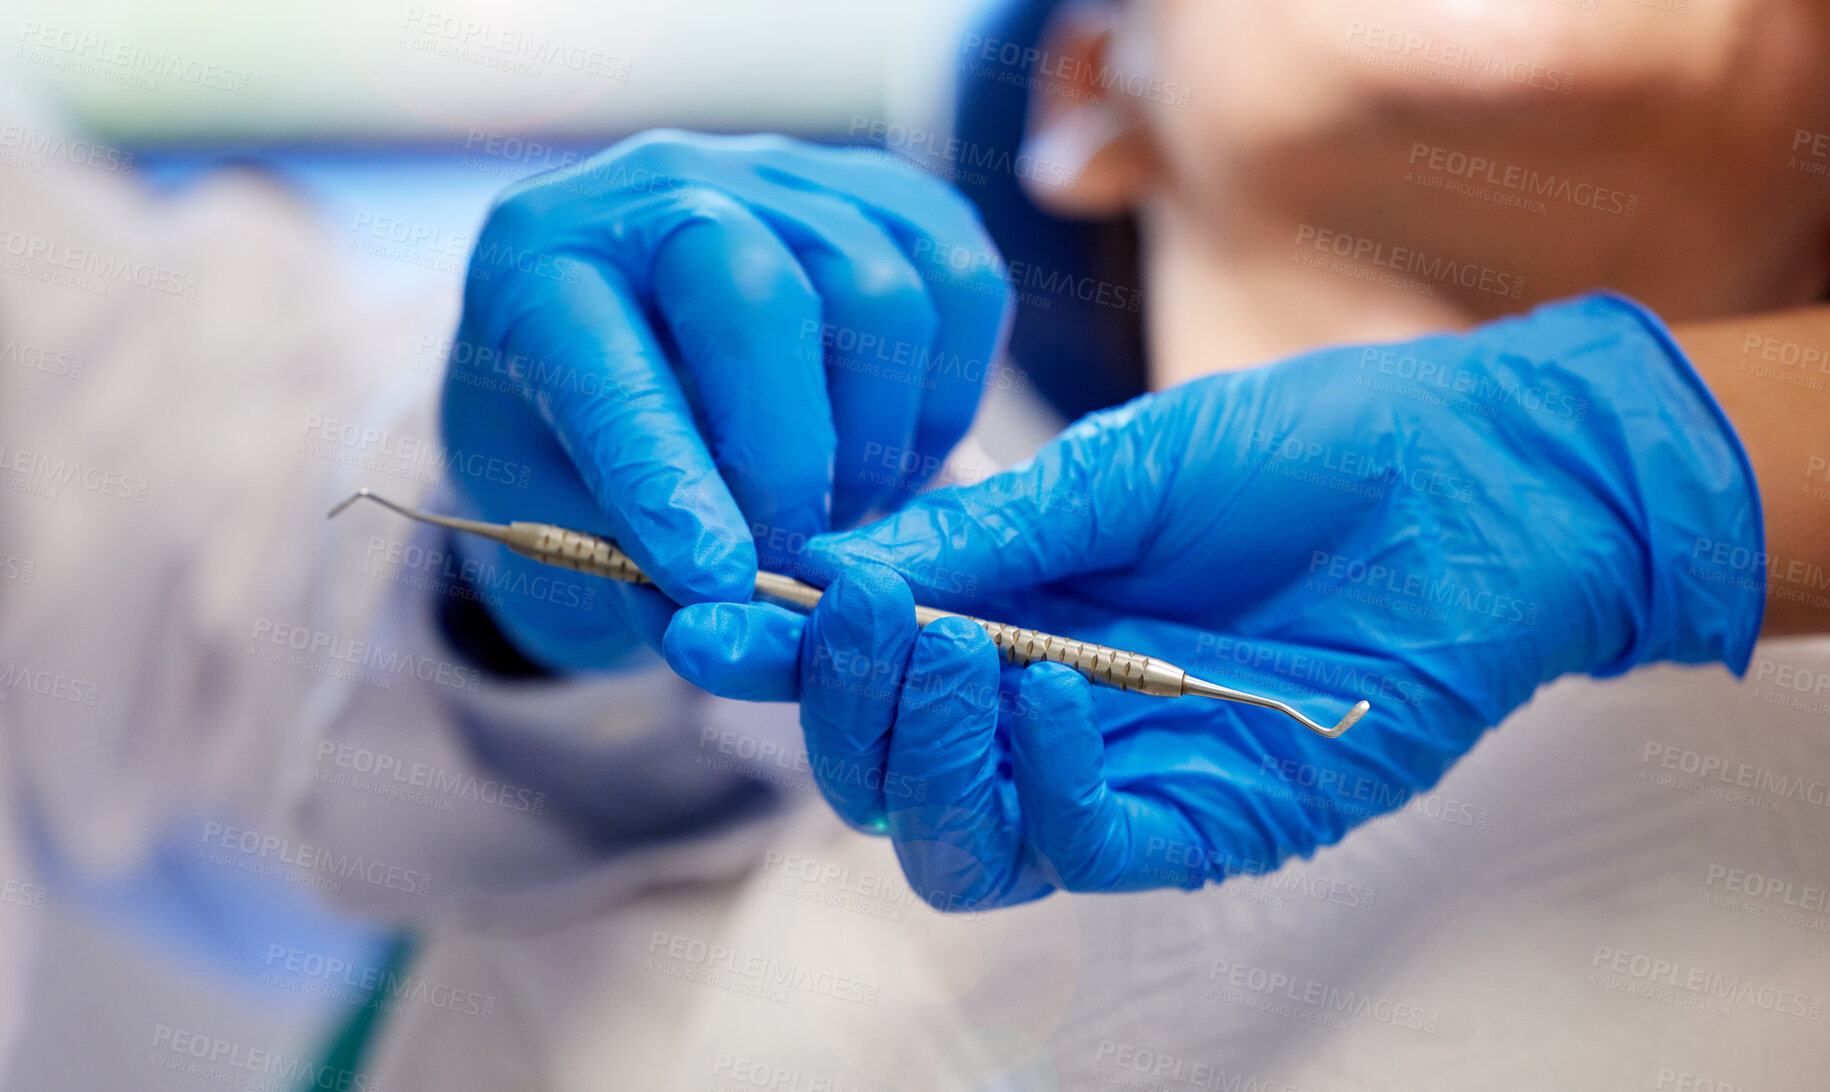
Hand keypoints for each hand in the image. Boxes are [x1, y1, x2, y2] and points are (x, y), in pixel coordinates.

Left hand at [441, 130, 1008, 670]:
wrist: (636, 382)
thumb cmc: (577, 464)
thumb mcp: (562, 532)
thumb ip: (635, 573)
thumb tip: (731, 608)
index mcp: (535, 264)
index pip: (606, 361)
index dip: (666, 478)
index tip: (717, 579)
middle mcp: (656, 187)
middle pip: (760, 299)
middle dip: (790, 459)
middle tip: (792, 562)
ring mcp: (781, 177)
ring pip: (880, 298)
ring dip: (877, 442)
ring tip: (838, 517)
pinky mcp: (886, 195)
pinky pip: (961, 285)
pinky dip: (949, 396)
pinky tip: (896, 457)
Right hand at [662, 294, 1764, 907]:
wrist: (1475, 476)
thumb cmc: (1304, 450)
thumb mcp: (1118, 467)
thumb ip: (981, 533)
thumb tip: (832, 565)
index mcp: (1009, 614)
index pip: (864, 666)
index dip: (777, 652)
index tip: (702, 615)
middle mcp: (1040, 708)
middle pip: (883, 775)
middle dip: (837, 705)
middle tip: (840, 616)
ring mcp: (1117, 777)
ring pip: (954, 842)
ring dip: (920, 752)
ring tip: (951, 648)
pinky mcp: (1202, 826)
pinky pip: (1078, 852)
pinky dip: (1041, 783)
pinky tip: (1056, 687)